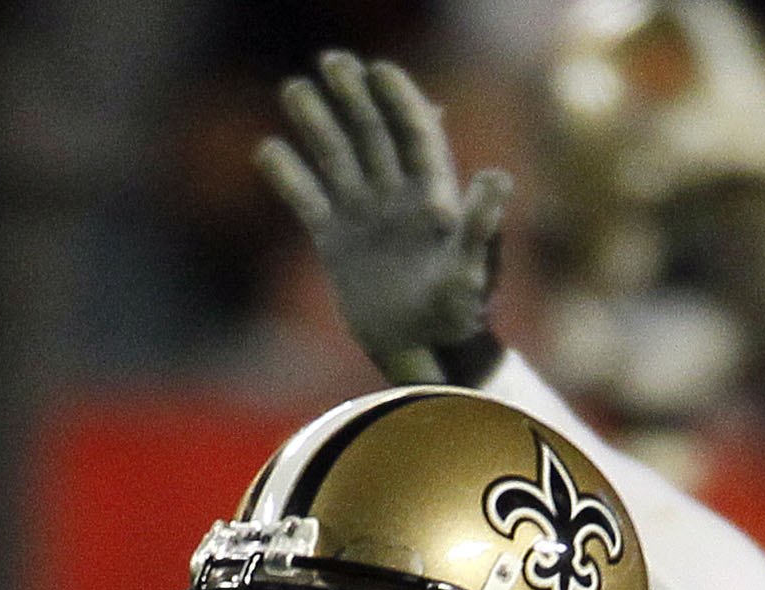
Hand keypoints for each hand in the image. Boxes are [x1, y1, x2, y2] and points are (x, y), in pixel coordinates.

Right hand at [256, 49, 512, 383]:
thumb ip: (482, 224)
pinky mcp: (336, 241)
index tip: (377, 69)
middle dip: (353, 96)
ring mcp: (364, 216)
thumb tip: (497, 177)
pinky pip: (308, 200)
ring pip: (337, 157)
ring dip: (318, 123)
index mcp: (432, 194)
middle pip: (372, 133)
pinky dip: (289, 177)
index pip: (415, 133)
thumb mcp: (473, 271)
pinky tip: (267, 150)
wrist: (424, 353)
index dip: (398, 98)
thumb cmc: (458, 314)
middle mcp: (396, 196)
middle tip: (331, 60)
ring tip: (293, 89)